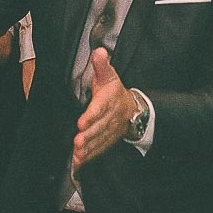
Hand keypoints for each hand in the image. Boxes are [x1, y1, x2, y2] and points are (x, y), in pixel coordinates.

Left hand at [73, 48, 138, 166]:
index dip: (91, 116)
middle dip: (88, 136)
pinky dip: (91, 156)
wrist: (134, 109)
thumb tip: (99, 51)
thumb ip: (102, 65)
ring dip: (89, 148)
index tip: (81, 122)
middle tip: (78, 142)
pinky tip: (80, 161)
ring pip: (99, 140)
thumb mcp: (110, 75)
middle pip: (99, 127)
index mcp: (109, 100)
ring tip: (78, 154)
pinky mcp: (108, 140)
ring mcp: (110, 130)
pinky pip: (100, 149)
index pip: (100, 108)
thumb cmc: (115, 91)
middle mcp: (110, 117)